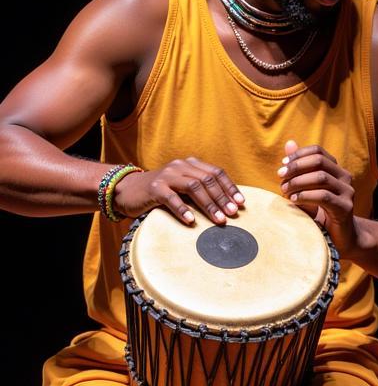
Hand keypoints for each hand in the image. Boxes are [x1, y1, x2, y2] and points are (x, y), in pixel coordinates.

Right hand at [113, 158, 244, 225]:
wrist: (127, 190)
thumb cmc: (161, 192)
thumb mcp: (182, 187)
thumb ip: (200, 190)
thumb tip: (228, 205)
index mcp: (190, 164)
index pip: (216, 172)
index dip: (230, 187)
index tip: (241, 203)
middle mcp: (180, 166)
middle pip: (207, 180)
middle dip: (222, 198)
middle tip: (232, 214)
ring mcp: (166, 176)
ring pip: (193, 187)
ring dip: (208, 204)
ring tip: (218, 219)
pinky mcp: (154, 188)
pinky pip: (171, 198)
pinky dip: (183, 209)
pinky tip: (191, 221)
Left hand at [277, 140, 358, 251]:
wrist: (341, 238)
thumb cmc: (321, 212)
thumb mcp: (307, 188)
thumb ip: (300, 167)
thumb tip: (289, 143)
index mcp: (336, 170)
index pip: (318, 151)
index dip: (299, 154)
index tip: (282, 164)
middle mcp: (345, 177)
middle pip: (319, 161)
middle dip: (296, 167)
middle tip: (280, 177)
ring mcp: (347, 192)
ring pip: (321, 177)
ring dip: (298, 182)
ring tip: (284, 191)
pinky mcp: (345, 208)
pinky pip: (323, 196)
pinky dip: (305, 196)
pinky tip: (293, 200)